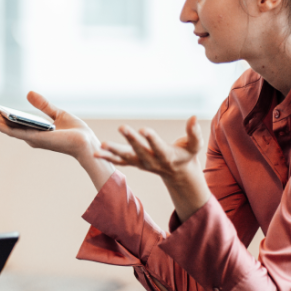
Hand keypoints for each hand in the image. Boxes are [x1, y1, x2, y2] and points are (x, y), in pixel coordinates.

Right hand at [0, 91, 114, 189]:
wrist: (86, 142)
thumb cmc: (75, 131)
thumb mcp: (57, 113)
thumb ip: (43, 105)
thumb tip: (28, 93)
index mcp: (32, 128)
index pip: (11, 119)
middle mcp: (27, 134)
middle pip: (2, 123)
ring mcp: (29, 137)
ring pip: (3, 128)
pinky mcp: (34, 139)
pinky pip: (14, 133)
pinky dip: (1, 128)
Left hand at [94, 116, 209, 219]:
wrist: (178, 173)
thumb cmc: (186, 155)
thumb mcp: (194, 145)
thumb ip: (194, 132)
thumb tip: (195, 116)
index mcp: (167, 156)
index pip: (158, 146)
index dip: (151, 138)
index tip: (144, 129)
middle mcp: (152, 161)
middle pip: (140, 150)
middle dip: (131, 139)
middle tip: (122, 127)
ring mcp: (141, 164)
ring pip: (126, 158)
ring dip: (113, 152)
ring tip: (101, 146)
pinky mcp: (134, 163)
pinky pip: (119, 162)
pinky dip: (107, 158)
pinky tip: (95, 153)